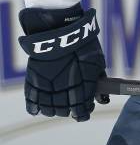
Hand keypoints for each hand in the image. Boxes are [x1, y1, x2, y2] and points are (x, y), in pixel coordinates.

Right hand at [18, 4, 108, 121]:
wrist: (61, 31)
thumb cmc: (83, 45)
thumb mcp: (97, 61)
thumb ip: (99, 80)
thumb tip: (102, 97)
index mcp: (82, 89)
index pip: (81, 112)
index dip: (84, 113)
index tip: (85, 109)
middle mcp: (64, 92)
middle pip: (64, 112)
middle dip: (69, 109)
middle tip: (72, 103)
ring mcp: (47, 88)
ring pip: (49, 110)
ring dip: (54, 109)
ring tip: (57, 103)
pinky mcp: (33, 82)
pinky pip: (32, 102)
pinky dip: (35, 108)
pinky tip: (39, 109)